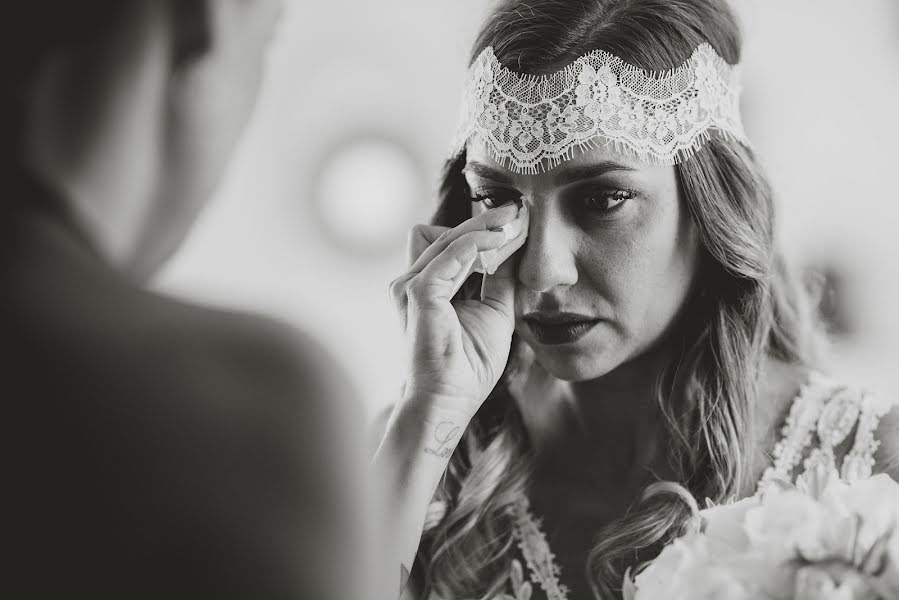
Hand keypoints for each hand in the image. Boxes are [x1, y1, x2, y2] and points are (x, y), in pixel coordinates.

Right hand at [389, 202, 528, 417]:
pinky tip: (498, 242)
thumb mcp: (495, 311)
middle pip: (444, 233)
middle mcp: (412, 281)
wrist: (451, 399)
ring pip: (445, 236)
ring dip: (481, 229)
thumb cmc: (468, 365)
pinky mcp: (418, 292)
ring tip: (513, 225)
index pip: (447, 242)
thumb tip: (515, 246)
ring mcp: (411, 285)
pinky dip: (475, 244)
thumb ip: (500, 278)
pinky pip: (449, 254)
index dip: (479, 230)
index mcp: (427, 286)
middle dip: (482, 222)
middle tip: (517, 212)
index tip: (514, 219)